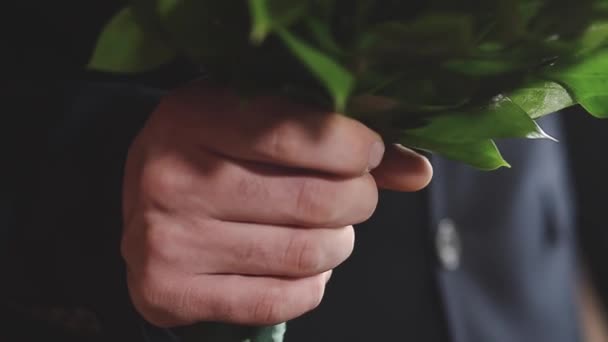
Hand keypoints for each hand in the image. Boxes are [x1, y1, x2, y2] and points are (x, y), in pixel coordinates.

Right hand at [121, 84, 431, 326]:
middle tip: (358, 194)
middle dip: (359, 198)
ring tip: (334, 230)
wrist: (144, 209)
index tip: (372, 151)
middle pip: (313, 200)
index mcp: (192, 117)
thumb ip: (339, 142)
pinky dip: (314, 283)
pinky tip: (309, 265)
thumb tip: (419, 172)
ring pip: (305, 253)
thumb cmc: (214, 155)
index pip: (295, 134)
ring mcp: (167, 240)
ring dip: (340, 242)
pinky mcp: (170, 292)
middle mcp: (171, 178)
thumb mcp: (259, 124)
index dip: (354, 147)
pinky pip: (281, 299)